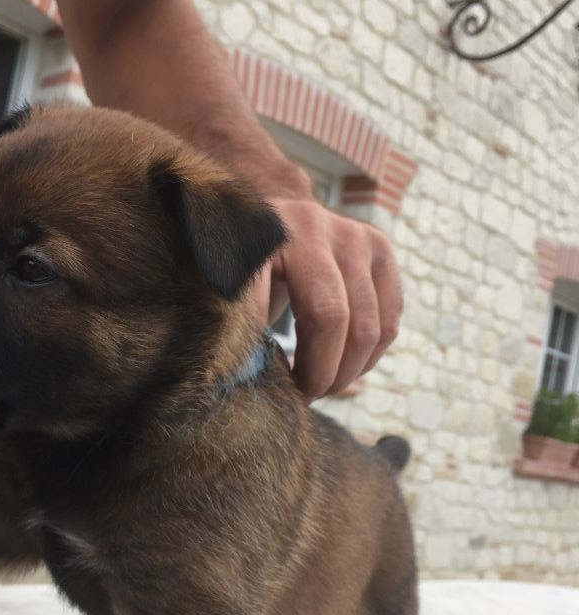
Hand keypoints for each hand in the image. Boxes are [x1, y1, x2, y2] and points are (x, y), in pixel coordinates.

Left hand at [253, 199, 401, 400]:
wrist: (275, 218)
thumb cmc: (245, 265)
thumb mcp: (226, 288)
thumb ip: (234, 323)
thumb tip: (240, 381)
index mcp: (259, 235)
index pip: (262, 306)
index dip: (268, 359)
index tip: (267, 388)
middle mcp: (309, 226)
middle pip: (330, 318)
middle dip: (319, 372)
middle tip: (303, 396)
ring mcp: (351, 234)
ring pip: (367, 326)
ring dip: (347, 372)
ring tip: (324, 387)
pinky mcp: (380, 248)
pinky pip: (388, 321)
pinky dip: (369, 357)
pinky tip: (346, 368)